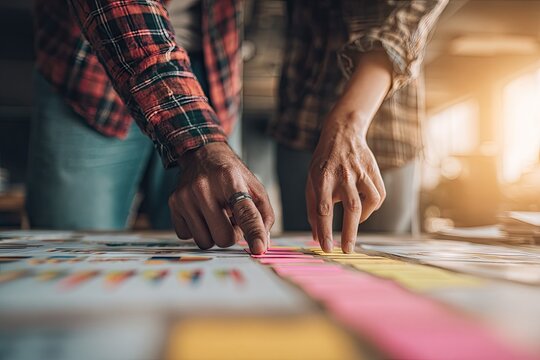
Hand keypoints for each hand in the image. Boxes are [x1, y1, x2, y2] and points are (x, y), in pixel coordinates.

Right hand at [168, 142, 273, 253]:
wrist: (203, 155)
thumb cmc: (232, 176)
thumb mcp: (255, 189)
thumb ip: (263, 216)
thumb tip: (262, 245)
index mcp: (230, 179)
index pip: (245, 213)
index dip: (253, 232)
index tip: (258, 248)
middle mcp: (204, 187)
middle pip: (223, 237)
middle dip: (231, 235)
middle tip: (232, 219)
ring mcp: (186, 196)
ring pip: (205, 241)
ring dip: (214, 234)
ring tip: (217, 215)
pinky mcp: (173, 204)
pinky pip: (188, 236)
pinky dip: (198, 230)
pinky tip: (202, 215)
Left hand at [306, 112, 385, 253]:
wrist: (342, 133)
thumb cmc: (322, 163)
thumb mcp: (311, 182)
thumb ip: (312, 210)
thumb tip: (316, 237)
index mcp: (323, 178)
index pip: (323, 209)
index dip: (325, 230)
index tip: (326, 247)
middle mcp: (343, 175)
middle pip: (351, 208)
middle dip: (349, 233)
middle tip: (346, 250)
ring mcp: (360, 172)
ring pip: (370, 201)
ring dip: (363, 218)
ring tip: (355, 222)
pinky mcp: (373, 170)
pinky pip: (379, 195)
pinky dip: (373, 207)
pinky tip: (365, 208)